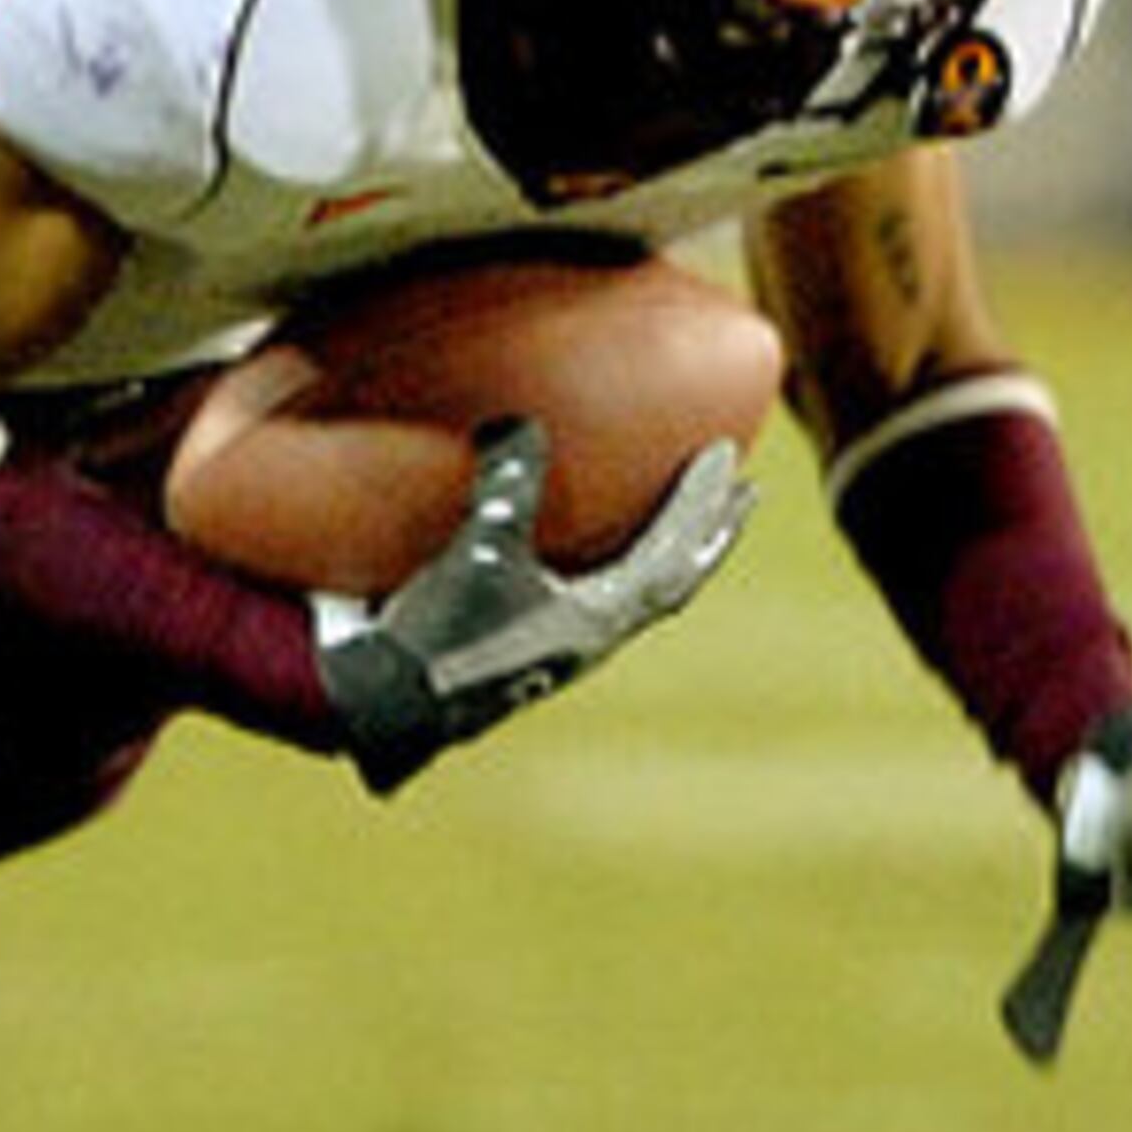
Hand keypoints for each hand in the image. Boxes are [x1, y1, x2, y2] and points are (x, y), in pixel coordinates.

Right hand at [314, 418, 751, 794]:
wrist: (391, 708)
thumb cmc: (441, 636)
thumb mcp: (476, 554)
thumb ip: (506, 487)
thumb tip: (522, 424)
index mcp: (596, 620)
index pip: (670, 557)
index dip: (700, 506)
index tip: (726, 457)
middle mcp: (591, 639)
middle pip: (670, 583)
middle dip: (705, 535)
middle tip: (741, 492)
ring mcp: (561, 649)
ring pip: (636, 595)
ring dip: (665, 551)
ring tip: (676, 516)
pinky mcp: (527, 652)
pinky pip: (595, 600)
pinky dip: (613, 565)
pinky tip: (586, 551)